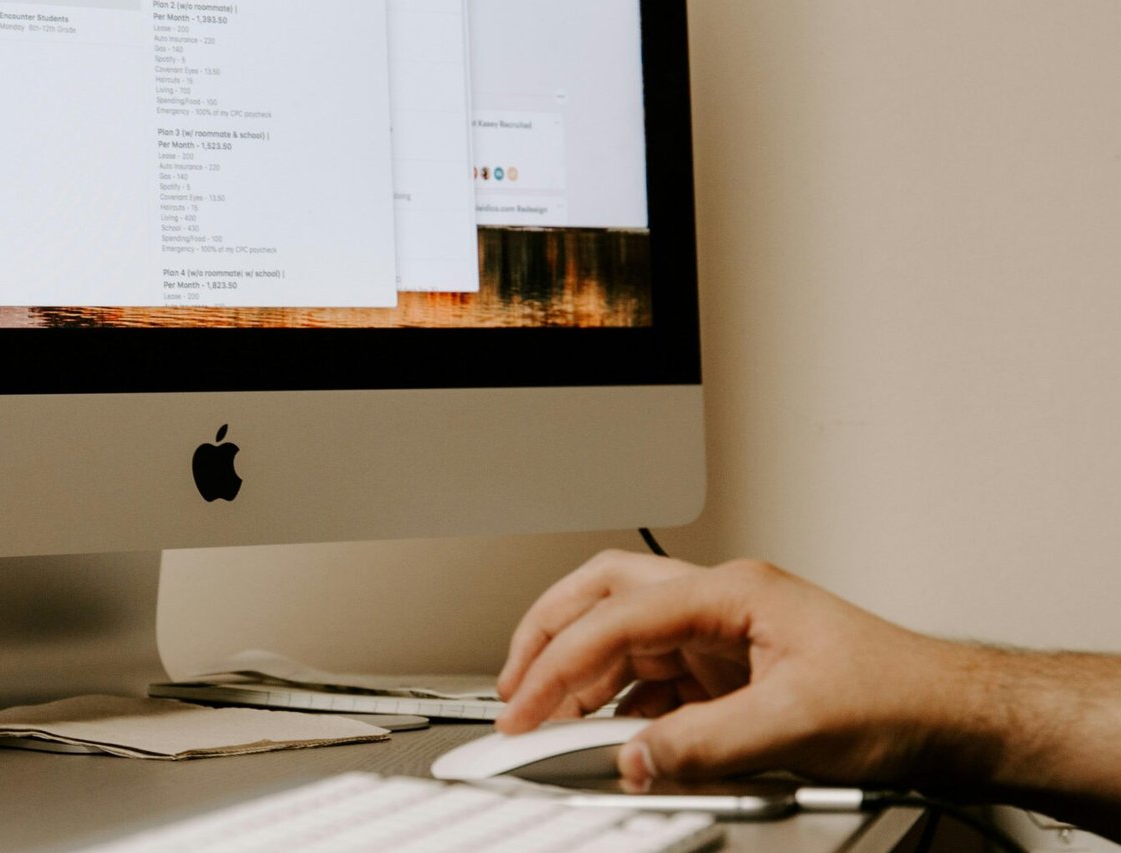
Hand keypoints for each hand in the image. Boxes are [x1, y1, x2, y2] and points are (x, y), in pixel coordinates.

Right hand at [496, 550, 974, 786]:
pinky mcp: (729, 672)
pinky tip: (608, 733)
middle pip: (604, 597)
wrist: (954, 717)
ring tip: (547, 715)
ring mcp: (722, 636)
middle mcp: (719, 604)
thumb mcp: (795, 726)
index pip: (617, 617)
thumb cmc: (900, 697)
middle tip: (513, 687)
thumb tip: (633, 757)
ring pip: (622, 636)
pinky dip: (618, 704)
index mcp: (731, 594)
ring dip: (580, 672)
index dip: (560, 663)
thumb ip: (703, 745)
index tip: (527, 707)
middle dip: (548, 636)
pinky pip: (652, 679)